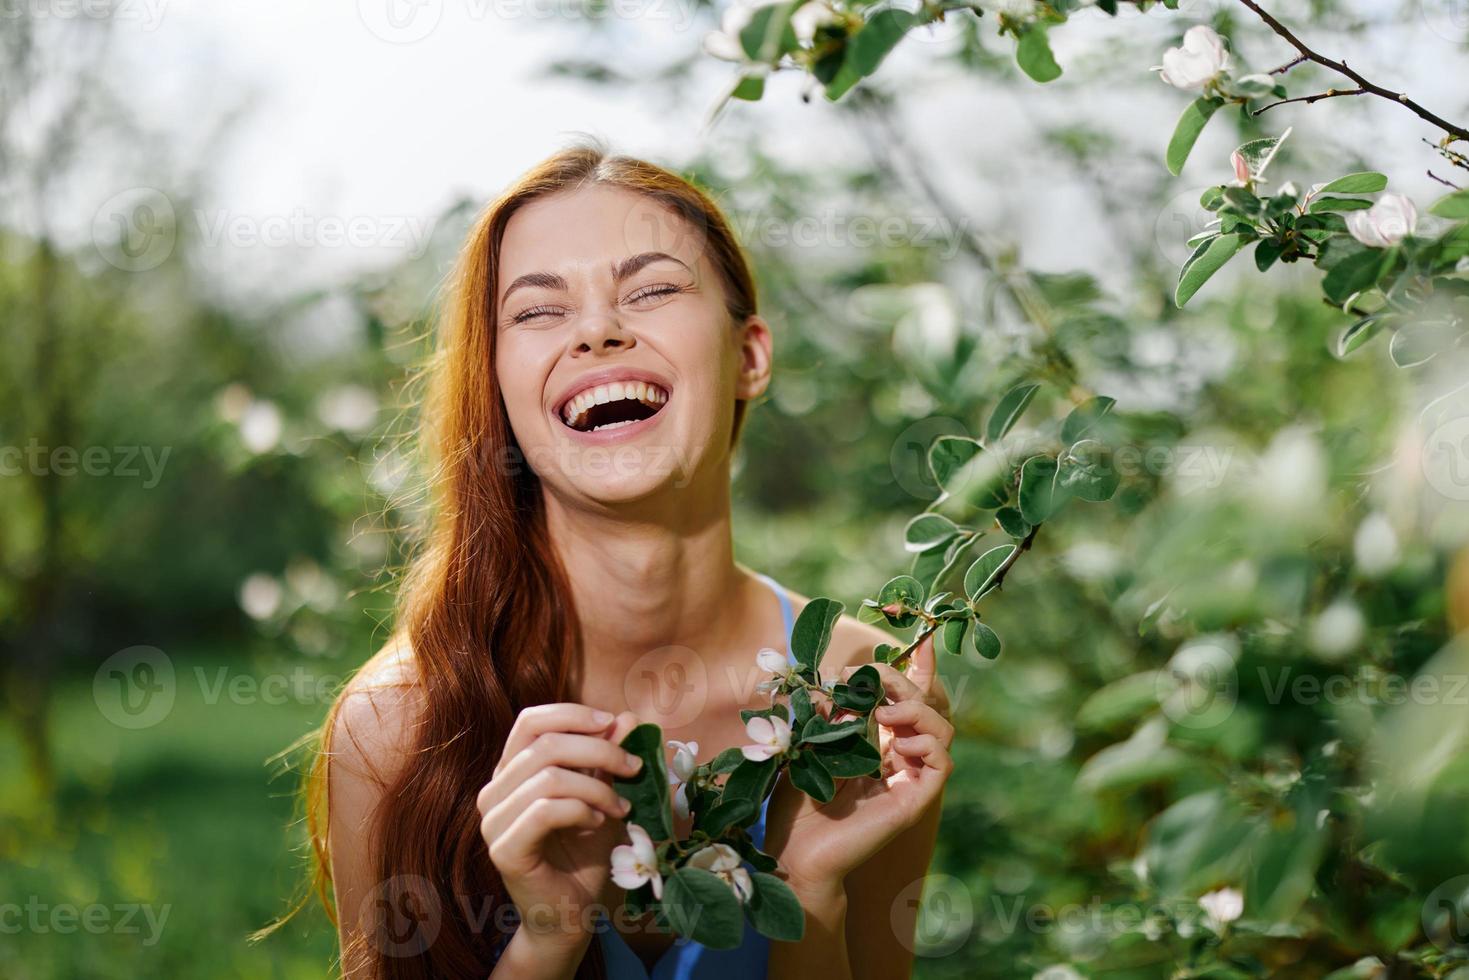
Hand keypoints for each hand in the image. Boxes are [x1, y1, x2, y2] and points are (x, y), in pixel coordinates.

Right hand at [477, 703, 642, 947]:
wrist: (571, 913)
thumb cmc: (583, 855)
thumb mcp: (600, 796)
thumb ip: (605, 758)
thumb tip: (626, 718)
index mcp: (511, 773)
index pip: (530, 722)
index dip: (571, 715)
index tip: (611, 724)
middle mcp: (494, 793)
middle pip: (545, 745)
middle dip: (599, 750)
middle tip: (634, 768)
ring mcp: (493, 822)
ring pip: (549, 777)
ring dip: (597, 788)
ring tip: (620, 807)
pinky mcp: (504, 851)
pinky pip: (545, 811)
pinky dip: (581, 810)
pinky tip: (598, 823)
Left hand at [764, 634, 952, 891]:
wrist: (795, 850)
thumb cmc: (796, 803)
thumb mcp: (809, 743)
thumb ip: (827, 711)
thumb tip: (839, 679)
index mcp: (877, 747)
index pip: (906, 704)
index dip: (916, 674)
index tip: (918, 645)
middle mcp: (898, 762)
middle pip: (926, 710)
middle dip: (906, 685)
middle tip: (876, 682)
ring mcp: (908, 781)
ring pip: (942, 732)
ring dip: (918, 711)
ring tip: (885, 714)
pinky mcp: (913, 801)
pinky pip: (943, 764)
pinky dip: (928, 744)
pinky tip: (898, 744)